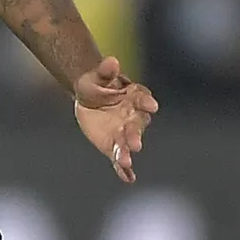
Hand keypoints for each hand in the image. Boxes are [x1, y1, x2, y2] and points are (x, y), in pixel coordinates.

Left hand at [71, 55, 157, 183]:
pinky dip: (124, 169)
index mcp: (134, 97)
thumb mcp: (96, 76)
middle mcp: (134, 116)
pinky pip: (120, 158)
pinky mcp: (115, 146)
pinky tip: (128, 178)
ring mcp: (125, 132)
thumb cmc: (96, 84)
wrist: (88, 98)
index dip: (146, 102)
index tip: (151, 106)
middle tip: (135, 144)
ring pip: (128, 144)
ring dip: (128, 153)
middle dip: (135, 135)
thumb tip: (110, 61)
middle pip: (137, 126)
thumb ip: (105, 71)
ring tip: (126, 161)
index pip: (143, 98)